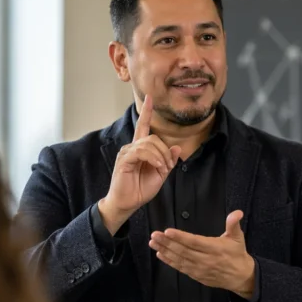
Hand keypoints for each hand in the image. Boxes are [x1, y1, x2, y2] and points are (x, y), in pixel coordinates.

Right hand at [100, 95, 180, 233]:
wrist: (128, 203)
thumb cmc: (141, 189)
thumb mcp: (161, 174)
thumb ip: (168, 160)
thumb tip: (177, 147)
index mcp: (140, 149)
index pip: (143, 126)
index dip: (146, 112)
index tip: (150, 98)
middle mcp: (132, 147)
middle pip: (153, 137)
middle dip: (165, 151)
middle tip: (168, 167)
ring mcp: (127, 152)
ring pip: (149, 143)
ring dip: (161, 156)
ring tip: (163, 169)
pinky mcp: (124, 159)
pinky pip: (142, 151)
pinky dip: (154, 158)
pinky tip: (158, 167)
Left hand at [149, 210, 255, 298]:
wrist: (241, 277)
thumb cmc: (237, 254)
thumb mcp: (238, 238)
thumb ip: (234, 224)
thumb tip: (237, 212)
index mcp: (215, 248)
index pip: (195, 242)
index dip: (180, 237)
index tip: (167, 231)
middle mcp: (205, 260)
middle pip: (183, 251)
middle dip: (167, 242)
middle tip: (154, 235)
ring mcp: (199, 269)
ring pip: (179, 259)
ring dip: (165, 251)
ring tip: (153, 243)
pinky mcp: (196, 276)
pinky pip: (180, 268)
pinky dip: (169, 261)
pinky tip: (160, 254)